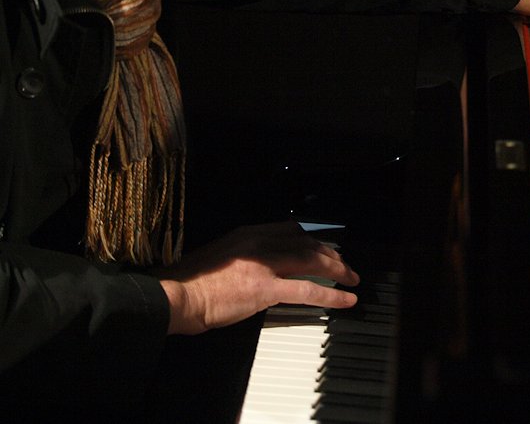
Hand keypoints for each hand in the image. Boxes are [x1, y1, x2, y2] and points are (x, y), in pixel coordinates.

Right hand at [155, 221, 358, 334]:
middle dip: (330, 253)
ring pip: (312, 261)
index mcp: (247, 234)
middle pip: (306, 242)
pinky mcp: (266, 288)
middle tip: (344, 264)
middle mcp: (259, 243)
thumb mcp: (218, 256)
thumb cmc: (190, 282)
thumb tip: (257, 267)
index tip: (323, 246)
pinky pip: (307, 290)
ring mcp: (264, 264)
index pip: (290, 230)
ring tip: (352, 279)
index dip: (312, 238)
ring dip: (337, 269)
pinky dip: (331, 294)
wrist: (177, 295)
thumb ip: (242, 256)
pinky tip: (345, 300)